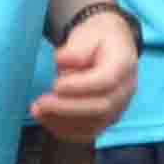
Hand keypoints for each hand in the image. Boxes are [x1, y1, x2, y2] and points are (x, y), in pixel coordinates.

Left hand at [30, 6, 141, 140]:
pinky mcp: (107, 119)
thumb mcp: (89, 32)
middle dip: (68, 108)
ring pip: (95, 124)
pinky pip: (89, 132)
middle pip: (101, 107)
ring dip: (63, 122)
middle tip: (41, 102)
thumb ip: (77, 47)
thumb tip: (63, 61)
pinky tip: (46, 120)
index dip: (80, 86)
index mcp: (123, 65)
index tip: (56, 85)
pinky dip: (66, 130)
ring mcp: (118, 108)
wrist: (114, 46)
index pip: (106, 81)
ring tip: (37, 111)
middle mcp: (125, 90)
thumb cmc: (98, 38)